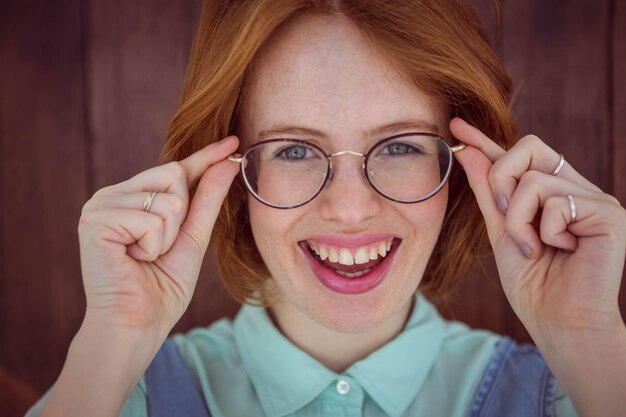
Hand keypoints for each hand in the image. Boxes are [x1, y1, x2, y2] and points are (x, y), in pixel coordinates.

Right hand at [77, 136, 239, 333]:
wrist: (138, 324)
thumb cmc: (162, 286)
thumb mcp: (193, 238)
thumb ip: (207, 199)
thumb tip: (228, 161)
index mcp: (133, 198)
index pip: (176, 169)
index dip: (205, 156)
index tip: (233, 141)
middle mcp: (114, 195)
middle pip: (173, 174)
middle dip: (180, 217)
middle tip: (158, 248)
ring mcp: (101, 205)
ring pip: (167, 199)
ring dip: (168, 237)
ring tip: (145, 256)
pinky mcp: (95, 221)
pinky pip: (151, 219)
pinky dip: (154, 245)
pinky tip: (133, 260)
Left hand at [450, 118, 625, 337]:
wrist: (559, 322)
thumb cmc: (533, 283)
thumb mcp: (500, 232)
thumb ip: (488, 192)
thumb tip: (468, 153)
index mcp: (551, 192)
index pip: (518, 156)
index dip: (487, 140)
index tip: (456, 126)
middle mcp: (574, 188)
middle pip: (530, 147)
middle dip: (500, 177)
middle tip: (502, 213)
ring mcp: (594, 199)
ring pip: (535, 180)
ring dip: (519, 220)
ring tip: (533, 247)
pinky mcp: (609, 214)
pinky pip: (557, 202)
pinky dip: (544, 231)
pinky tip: (559, 251)